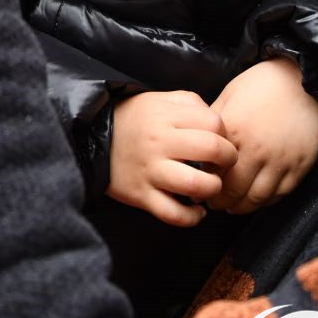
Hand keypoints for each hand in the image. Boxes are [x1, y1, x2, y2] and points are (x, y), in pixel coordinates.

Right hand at [106, 91, 237, 227]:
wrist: (89, 138)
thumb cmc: (133, 119)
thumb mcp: (158, 100)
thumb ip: (189, 103)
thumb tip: (217, 124)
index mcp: (166, 117)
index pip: (214, 123)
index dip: (225, 134)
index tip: (220, 140)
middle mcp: (159, 143)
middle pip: (212, 150)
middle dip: (228, 159)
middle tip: (223, 163)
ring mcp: (150, 171)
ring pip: (195, 185)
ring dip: (212, 189)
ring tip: (209, 186)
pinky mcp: (141, 195)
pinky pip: (173, 214)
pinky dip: (191, 218)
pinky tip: (197, 212)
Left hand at [208, 59, 317, 214]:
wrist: (303, 79)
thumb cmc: (262, 84)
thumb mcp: (229, 96)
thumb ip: (214, 123)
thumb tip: (199, 144)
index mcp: (235, 133)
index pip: (213, 171)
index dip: (204, 184)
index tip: (199, 187)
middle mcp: (257, 151)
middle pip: (233, 191)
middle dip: (220, 202)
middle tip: (214, 203)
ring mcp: (281, 161)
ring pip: (256, 199)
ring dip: (241, 207)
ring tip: (233, 206)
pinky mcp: (300, 166)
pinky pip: (280, 195)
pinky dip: (266, 202)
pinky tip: (257, 199)